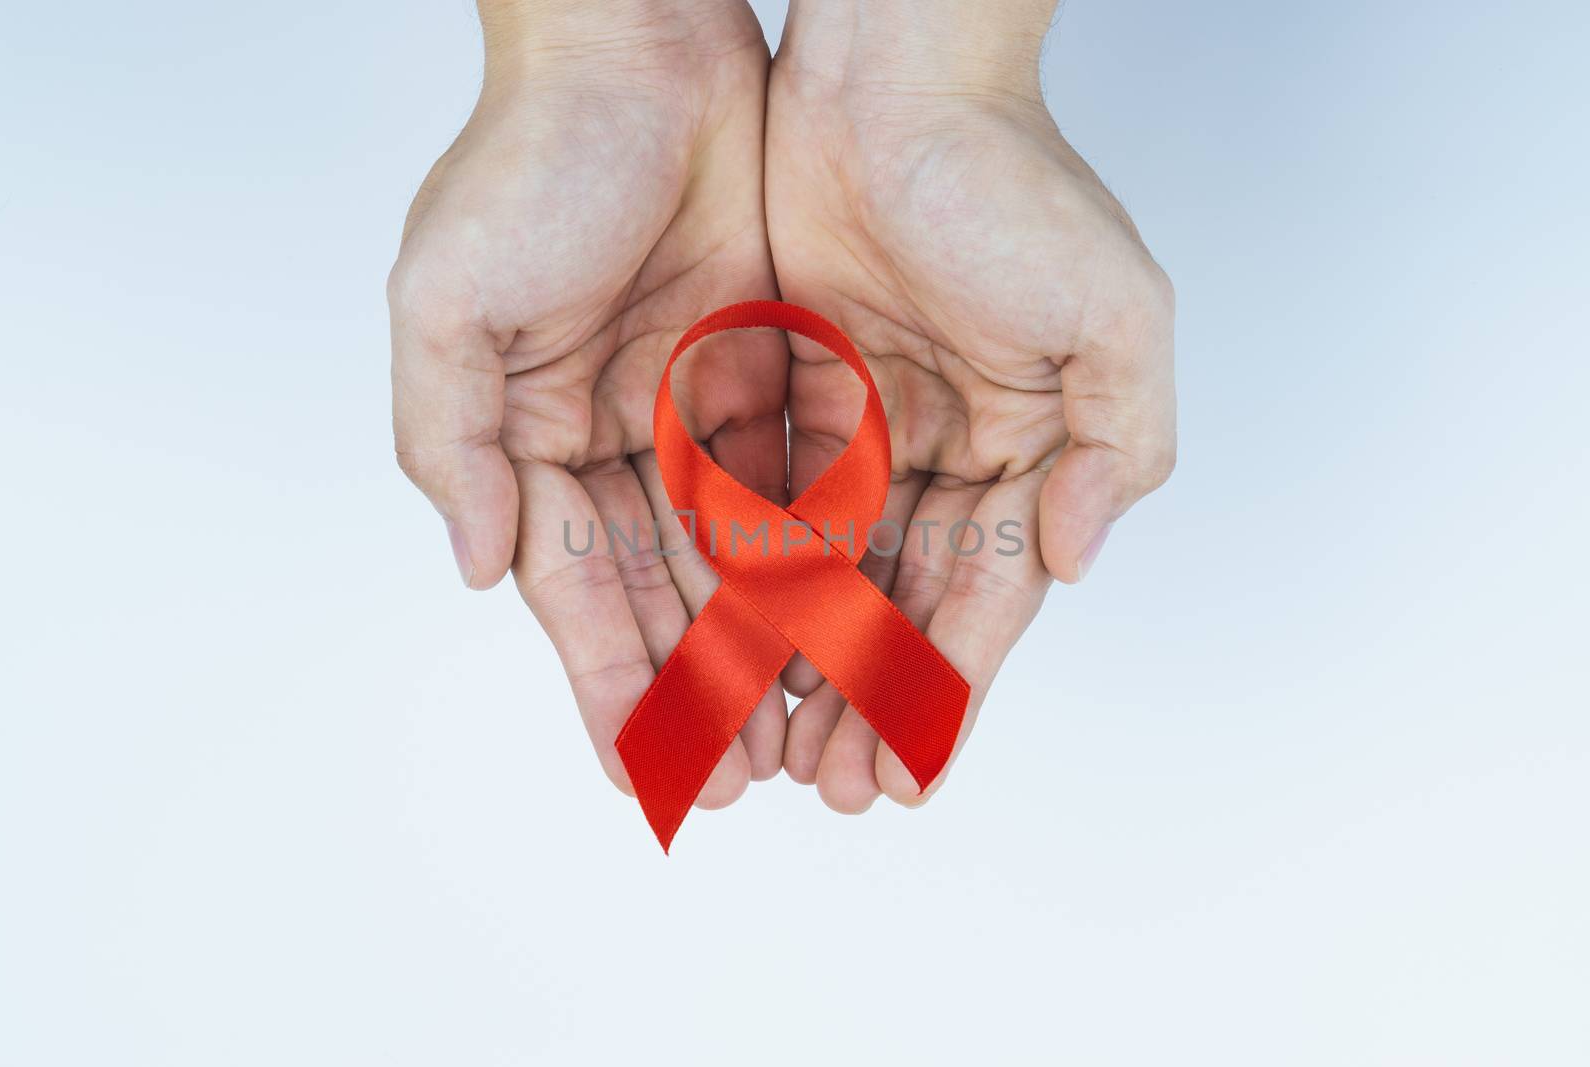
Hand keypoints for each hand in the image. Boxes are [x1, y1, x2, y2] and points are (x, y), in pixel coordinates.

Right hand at [389, 0, 788, 806]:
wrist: (639, 46)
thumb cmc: (528, 161)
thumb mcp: (446, 301)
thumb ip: (452, 443)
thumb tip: (478, 571)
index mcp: (532, 438)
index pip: (576, 591)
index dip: (609, 683)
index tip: (644, 775)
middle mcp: (616, 437)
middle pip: (662, 592)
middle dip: (698, 689)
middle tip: (741, 781)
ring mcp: (696, 405)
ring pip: (738, 554)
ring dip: (764, 643)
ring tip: (801, 731)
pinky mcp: (771, 367)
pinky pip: (800, 477)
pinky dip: (818, 551)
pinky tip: (847, 620)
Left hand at [765, 0, 1176, 810]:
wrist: (893, 74)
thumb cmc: (1013, 181)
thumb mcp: (1117, 315)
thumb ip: (1118, 447)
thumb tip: (1070, 563)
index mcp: (1022, 447)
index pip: (983, 597)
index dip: (947, 690)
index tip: (913, 776)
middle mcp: (942, 448)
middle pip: (900, 603)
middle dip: (867, 699)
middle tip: (832, 789)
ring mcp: (861, 424)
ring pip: (825, 572)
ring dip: (803, 662)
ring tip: (773, 750)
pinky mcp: (783, 391)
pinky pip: (760, 503)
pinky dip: (746, 577)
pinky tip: (724, 645)